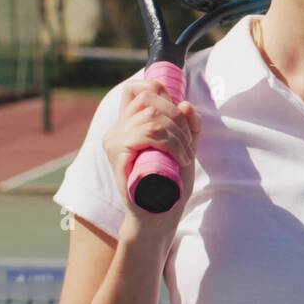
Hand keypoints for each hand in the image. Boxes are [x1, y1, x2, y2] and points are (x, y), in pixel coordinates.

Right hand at [103, 79, 201, 236]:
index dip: (161, 92)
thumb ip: (189, 127)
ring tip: (185, 155)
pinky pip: (146, 133)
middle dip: (177, 118)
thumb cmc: (170, 183)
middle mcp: (117, 128)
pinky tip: (180, 159)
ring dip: (178, 134)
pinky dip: (171, 143)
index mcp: (129, 124)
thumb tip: (185, 103)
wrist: (159, 215)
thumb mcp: (185, 148)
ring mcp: (114, 139)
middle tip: (187, 144)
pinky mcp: (116, 152)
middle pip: (149, 98)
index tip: (180, 116)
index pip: (138, 89)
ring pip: (152, 116)